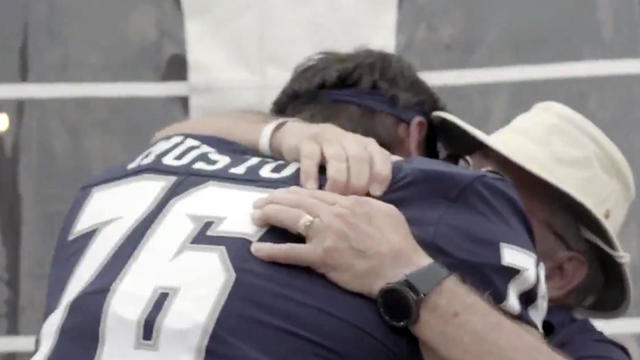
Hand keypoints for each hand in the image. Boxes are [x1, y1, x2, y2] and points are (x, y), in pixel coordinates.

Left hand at [250, 187, 432, 297]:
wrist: (402, 269)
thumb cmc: (398, 241)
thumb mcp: (384, 211)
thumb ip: (364, 202)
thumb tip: (352, 199)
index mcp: (349, 202)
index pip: (316, 193)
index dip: (295, 192)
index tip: (283, 193)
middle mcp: (334, 214)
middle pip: (298, 201)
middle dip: (276, 199)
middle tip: (259, 201)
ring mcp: (326, 235)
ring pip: (292, 219)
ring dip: (270, 215)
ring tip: (254, 215)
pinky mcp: (322, 257)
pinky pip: (291, 253)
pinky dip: (272, 252)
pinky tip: (256, 250)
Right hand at [271, 122, 393, 195]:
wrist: (297, 136)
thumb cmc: (332, 156)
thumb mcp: (355, 160)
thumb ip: (373, 170)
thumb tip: (400, 186)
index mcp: (366, 145)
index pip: (381, 156)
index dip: (381, 174)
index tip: (376, 193)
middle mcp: (349, 139)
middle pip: (360, 158)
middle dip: (357, 181)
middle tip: (350, 200)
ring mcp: (327, 138)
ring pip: (338, 157)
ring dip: (337, 180)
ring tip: (332, 197)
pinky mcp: (306, 142)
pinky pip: (311, 157)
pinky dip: (311, 174)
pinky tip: (311, 189)